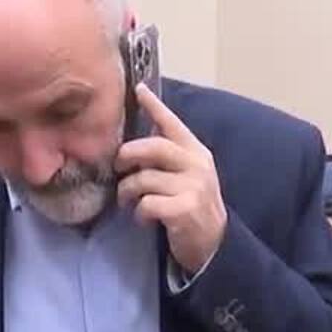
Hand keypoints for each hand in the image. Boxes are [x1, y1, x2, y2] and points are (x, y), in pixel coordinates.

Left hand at [115, 84, 227, 276]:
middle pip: (153, 147)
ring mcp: (193, 187)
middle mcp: (197, 164)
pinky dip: (139, 213)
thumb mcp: (187, 175)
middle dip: (128, 155)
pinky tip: (143, 218)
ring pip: (144, 178)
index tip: (138, 89)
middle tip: (117, 165)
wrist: (213, 243)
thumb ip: (168, 156)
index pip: (172, 123)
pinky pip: (147, 203)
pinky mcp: (185, 209)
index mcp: (196, 151)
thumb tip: (136, 141)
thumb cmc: (192, 205)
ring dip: (127, 191)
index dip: (154, 105)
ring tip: (127, 201)